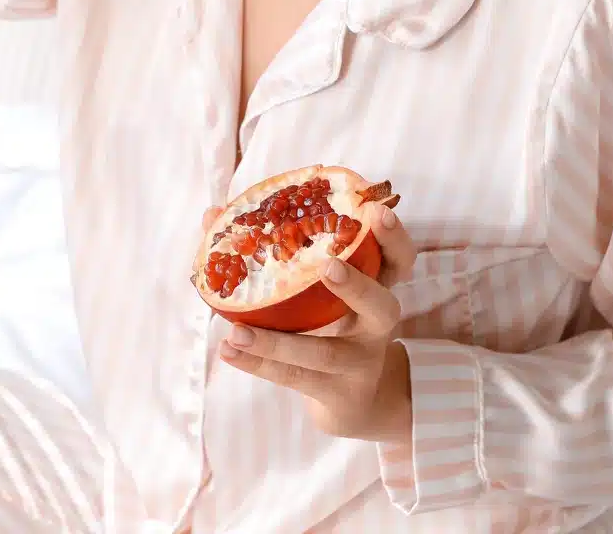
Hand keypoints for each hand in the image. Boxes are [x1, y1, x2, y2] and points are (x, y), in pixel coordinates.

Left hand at [216, 203, 418, 444]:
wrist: (354, 401)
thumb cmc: (330, 326)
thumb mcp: (321, 290)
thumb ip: (276, 250)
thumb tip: (213, 214)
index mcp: (377, 288)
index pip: (398, 259)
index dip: (392, 236)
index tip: (374, 212)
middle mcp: (376, 326)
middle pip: (382, 306)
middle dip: (358, 286)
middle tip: (329, 267)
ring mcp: (359, 363)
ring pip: (324, 354)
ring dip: (277, 343)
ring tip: (237, 331)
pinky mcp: (336, 394)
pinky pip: (296, 379)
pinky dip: (259, 365)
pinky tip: (229, 350)